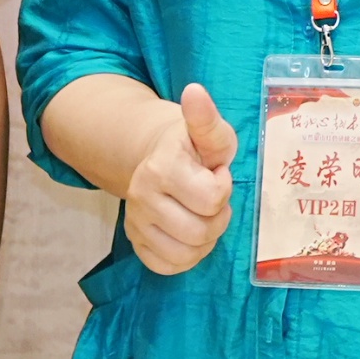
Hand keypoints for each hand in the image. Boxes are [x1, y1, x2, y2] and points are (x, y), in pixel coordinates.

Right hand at [125, 82, 239, 276]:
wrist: (160, 156)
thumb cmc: (194, 147)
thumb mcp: (209, 133)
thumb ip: (206, 118)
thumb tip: (195, 92)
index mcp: (161, 167)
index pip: (211, 198)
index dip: (224, 188)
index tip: (217, 173)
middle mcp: (141, 195)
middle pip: (199, 232)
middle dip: (218, 218)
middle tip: (213, 198)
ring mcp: (135, 221)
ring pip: (185, 254)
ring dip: (205, 240)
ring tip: (203, 216)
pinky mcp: (135, 242)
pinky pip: (168, 267)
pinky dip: (186, 257)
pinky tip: (190, 234)